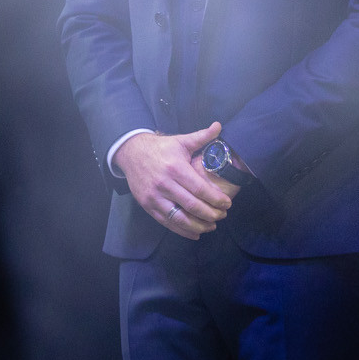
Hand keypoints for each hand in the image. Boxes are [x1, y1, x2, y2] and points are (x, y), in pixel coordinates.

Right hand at [119, 122, 236, 238]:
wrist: (131, 153)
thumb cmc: (161, 148)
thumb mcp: (181, 141)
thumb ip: (201, 136)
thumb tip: (219, 125)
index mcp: (175, 168)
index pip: (199, 188)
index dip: (215, 198)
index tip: (227, 204)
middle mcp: (164, 184)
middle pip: (191, 205)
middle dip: (210, 213)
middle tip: (223, 215)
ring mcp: (154, 197)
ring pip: (178, 217)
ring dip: (198, 225)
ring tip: (212, 226)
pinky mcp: (147, 205)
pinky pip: (166, 221)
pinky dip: (181, 230)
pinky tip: (195, 234)